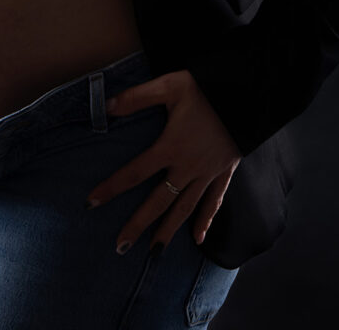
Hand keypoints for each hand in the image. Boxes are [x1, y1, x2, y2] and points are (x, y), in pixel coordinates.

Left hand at [84, 69, 240, 254]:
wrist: (247, 95)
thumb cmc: (206, 88)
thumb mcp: (169, 86)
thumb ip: (138, 97)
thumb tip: (106, 106)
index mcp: (170, 146)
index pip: (135, 172)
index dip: (112, 187)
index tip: (91, 203)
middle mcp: (187, 167)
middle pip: (158, 201)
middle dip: (138, 224)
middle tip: (120, 247)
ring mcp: (207, 173)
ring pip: (184, 208)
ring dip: (168, 230)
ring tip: (153, 252)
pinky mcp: (223, 172)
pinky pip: (214, 202)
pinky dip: (206, 220)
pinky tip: (198, 238)